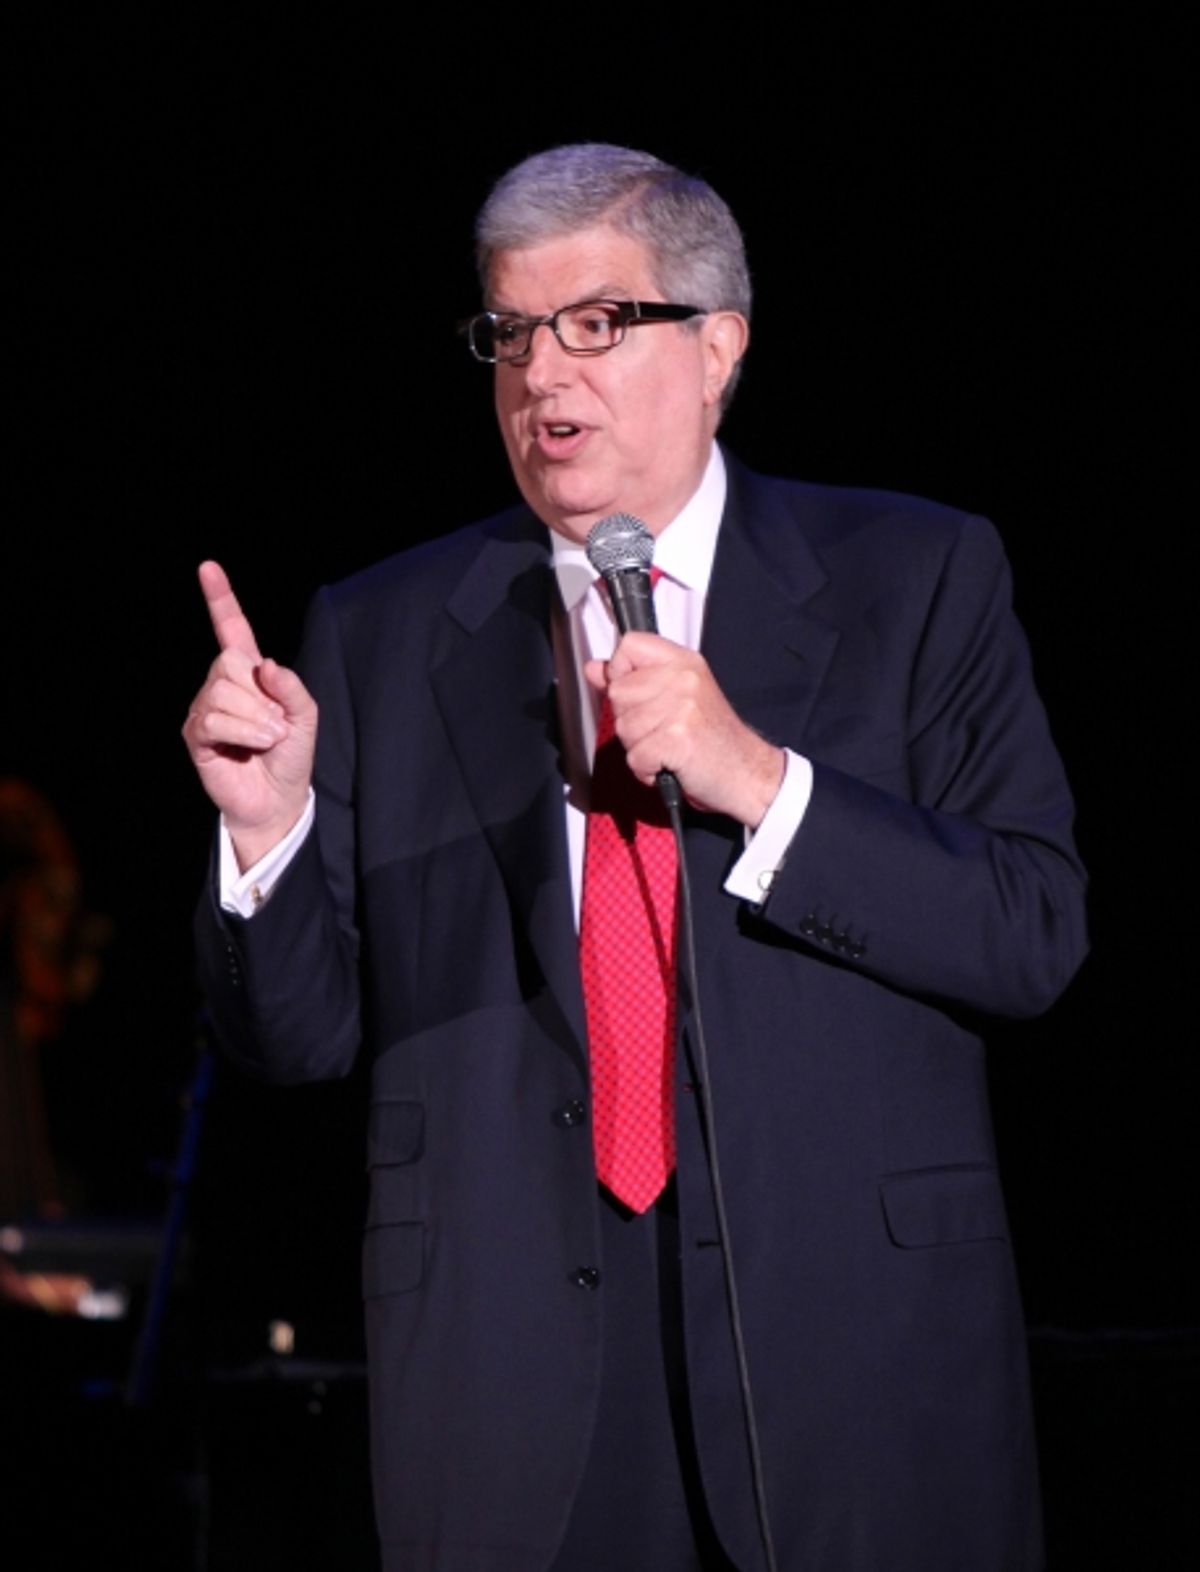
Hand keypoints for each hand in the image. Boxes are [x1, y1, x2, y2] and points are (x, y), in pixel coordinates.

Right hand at [182, 561, 317, 869]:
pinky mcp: (196, 734)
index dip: (221, 599)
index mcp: (250, 673)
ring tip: (268, 739)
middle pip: (229, 661)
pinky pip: (215, 719)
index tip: (208, 567)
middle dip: (261, 695)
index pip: (232, 629)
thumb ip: (292, 687)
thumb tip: (264, 664)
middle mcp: (223, 684)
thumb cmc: (291, 756)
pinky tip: (255, 745)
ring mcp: (206, 708)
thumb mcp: (306, 717)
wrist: (278, 798)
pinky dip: (243, 731)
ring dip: (256, 718)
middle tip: (277, 724)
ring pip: (223, 692)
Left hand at [585, 633, 783, 827]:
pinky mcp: (677, 738)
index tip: (639, 693)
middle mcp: (684, 679)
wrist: (748, 773)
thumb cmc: (714, 740)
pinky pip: (635, 756)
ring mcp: (681, 707)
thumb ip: (633, 680)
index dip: (622, 672)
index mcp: (684, 663)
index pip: (629, 644)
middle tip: (663, 730)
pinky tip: (670, 764)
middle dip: (631, 721)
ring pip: (624, 728)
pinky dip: (647, 770)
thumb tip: (594, 668)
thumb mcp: (678, 698)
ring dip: (640, 748)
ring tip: (669, 747)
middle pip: (618, 692)